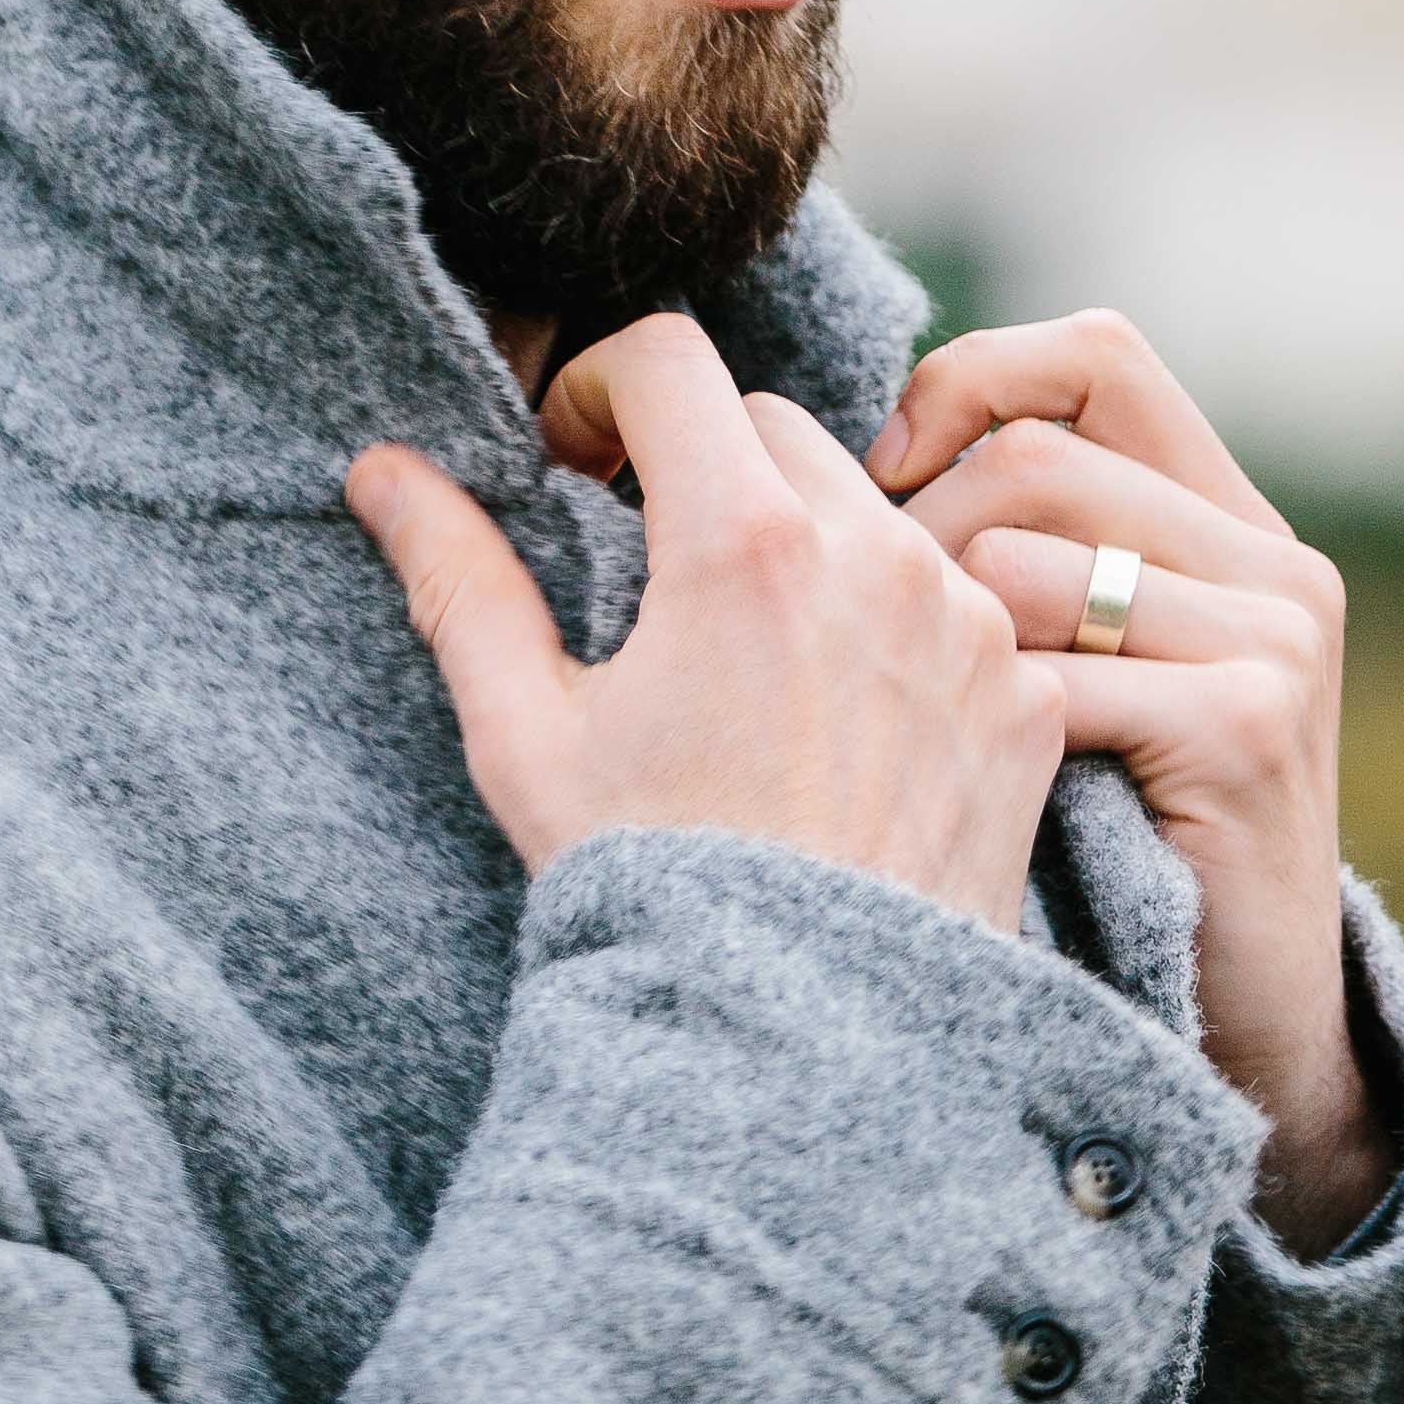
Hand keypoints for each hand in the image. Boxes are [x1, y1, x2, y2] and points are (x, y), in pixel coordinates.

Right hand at [348, 313, 1062, 938]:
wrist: (808, 1042)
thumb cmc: (653, 888)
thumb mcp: (527, 735)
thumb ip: (458, 580)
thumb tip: (381, 469)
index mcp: (743, 543)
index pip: (671, 362)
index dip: (601, 388)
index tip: (572, 459)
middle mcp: (875, 555)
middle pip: (773, 424)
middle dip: (698, 467)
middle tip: (640, 560)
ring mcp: (965, 622)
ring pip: (873, 508)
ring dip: (802, 542)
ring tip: (745, 654)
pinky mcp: (1022, 693)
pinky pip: (950, 606)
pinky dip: (888, 629)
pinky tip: (832, 721)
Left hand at [863, 313, 1389, 1253]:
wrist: (1221, 1032)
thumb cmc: (1091, 855)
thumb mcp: (1065, 675)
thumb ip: (1013, 555)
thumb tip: (839, 449)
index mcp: (1219, 519)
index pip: (1091, 357)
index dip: (964, 385)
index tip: (868, 476)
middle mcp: (1262, 556)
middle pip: (1029, 455)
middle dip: (908, 539)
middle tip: (854, 649)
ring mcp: (1268, 636)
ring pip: (1021, 558)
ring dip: (929, 646)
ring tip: (911, 739)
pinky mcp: (1247, 724)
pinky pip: (1048, 676)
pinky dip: (980, 739)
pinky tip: (969, 803)